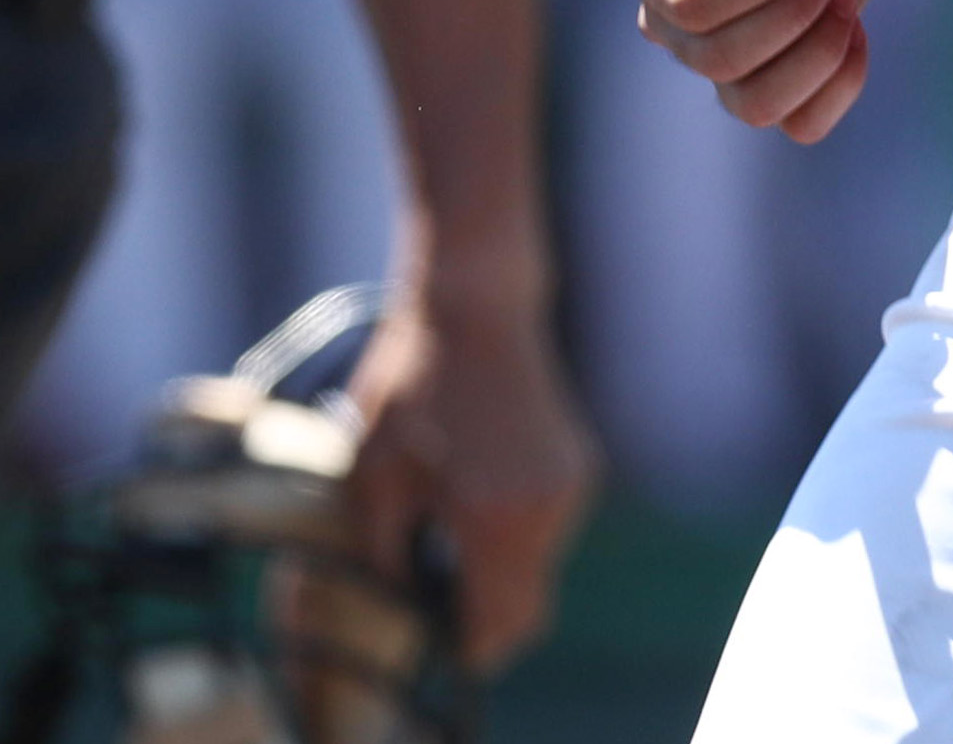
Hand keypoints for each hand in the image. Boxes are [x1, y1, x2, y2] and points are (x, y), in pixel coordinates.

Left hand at [342, 287, 598, 673]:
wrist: (475, 304)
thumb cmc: (413, 383)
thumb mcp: (373, 478)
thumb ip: (386, 557)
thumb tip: (401, 604)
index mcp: (494, 521)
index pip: (496, 629)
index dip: (463, 648)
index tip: (429, 634)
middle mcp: (545, 512)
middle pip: (527, 610)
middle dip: (483, 616)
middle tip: (433, 591)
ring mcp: (569, 488)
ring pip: (538, 570)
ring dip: (500, 570)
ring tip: (449, 526)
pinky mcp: (578, 465)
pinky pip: (547, 530)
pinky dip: (516, 534)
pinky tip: (477, 490)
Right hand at [613, 0, 891, 142]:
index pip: (688, 7)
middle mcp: (672, 22)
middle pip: (719, 59)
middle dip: (791, 11)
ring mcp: (723, 60)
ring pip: (755, 107)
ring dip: (815, 53)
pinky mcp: (777, 80)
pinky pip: (802, 124)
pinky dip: (840, 84)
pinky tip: (855, 25)